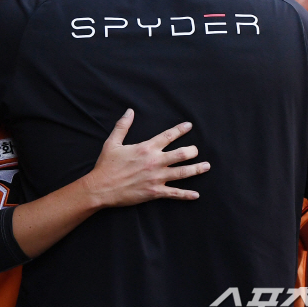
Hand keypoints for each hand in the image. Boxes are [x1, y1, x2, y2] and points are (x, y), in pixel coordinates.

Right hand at [83, 108, 208, 207]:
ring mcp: (157, 178)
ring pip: (183, 172)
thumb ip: (122, 126)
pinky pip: (175, 193)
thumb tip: (129, 111)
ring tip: (206, 166)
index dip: (180, 130)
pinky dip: (186, 194)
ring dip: (196, 169)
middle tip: (196, 150)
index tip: (189, 126)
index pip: (168, 136)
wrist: (101, 187)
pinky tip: (196, 195)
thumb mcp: (112, 142)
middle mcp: (155, 161)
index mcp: (146, 148)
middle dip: (192, 151)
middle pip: (181, 154)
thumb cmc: (106, 165)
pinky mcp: (155, 192)